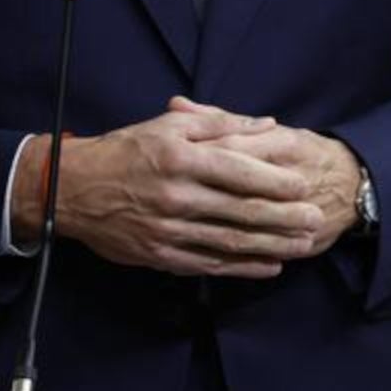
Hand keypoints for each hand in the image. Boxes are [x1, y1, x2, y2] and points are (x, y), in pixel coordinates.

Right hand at [30, 98, 324, 276]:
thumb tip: (268, 124)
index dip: (276, 181)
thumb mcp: (170, 124)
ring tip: (302, 245)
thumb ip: (221, 123)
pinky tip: (267, 266)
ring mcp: (168, 230)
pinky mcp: (160, 255)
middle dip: (284, 218)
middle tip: (315, 219)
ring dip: (271, 246)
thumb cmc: (128, 149)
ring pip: (230, 241)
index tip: (304, 185)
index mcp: (181, 160)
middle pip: (241, 210)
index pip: (240, 171)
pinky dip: (241, 267)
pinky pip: (209, 264)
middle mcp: (177, 197)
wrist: (75, 188)